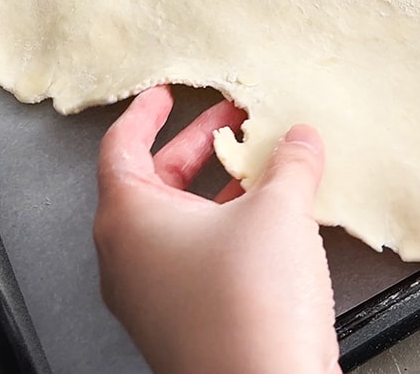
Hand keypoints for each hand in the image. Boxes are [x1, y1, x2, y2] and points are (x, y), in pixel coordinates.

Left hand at [93, 85, 338, 373]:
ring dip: (217, 192)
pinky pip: (194, 263)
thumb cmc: (248, 310)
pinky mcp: (180, 325)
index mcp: (126, 218)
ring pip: (177, 225)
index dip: (145, 112)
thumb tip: (299, 141)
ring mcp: (150, 296)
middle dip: (196, 147)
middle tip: (229, 121)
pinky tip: (270, 227)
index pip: (120, 145)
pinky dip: (224, 234)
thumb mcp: (279, 213)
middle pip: (151, 182)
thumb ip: (289, 166)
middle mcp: (126, 258)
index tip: (163, 94)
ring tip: (261, 170)